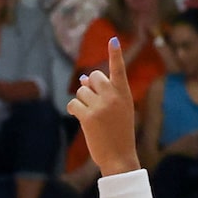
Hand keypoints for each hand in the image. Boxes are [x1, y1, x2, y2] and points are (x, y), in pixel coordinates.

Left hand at [65, 37, 142, 174]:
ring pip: (81, 91)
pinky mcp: (88, 117)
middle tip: (95, 102)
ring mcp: (101, 106)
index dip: (115, 54)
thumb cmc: (119, 133)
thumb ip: (105, 93)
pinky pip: (73, 104)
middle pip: (93, 76)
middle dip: (89, 86)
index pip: (119, 69)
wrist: (119, 157)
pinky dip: (74, 110)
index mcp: (124, 94)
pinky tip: (81, 118)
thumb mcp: (118, 110)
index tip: (113, 40)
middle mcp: (113, 97)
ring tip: (91, 115)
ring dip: (82, 101)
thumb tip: (83, 79)